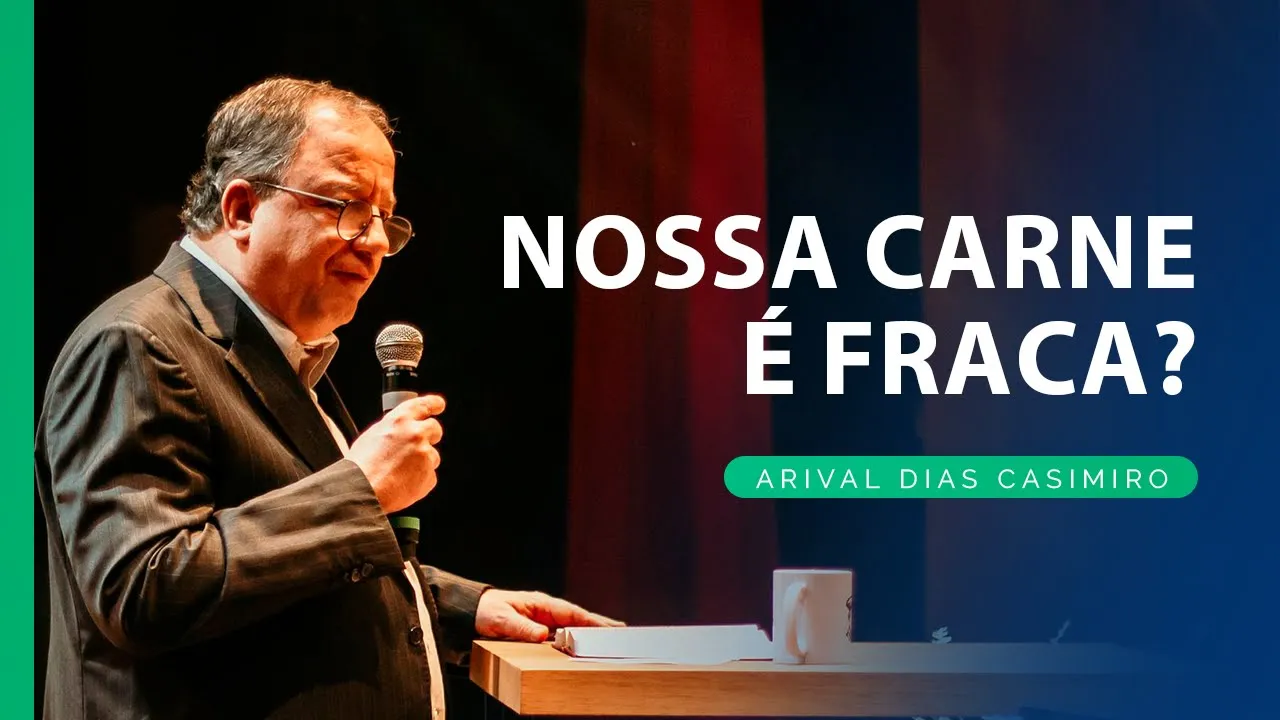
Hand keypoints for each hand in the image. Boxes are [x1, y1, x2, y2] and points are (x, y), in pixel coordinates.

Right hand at [346, 394, 444, 513]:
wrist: (361, 490)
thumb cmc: (361, 465)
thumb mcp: (373, 435)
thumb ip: (393, 430)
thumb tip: (400, 431)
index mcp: (400, 420)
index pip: (424, 405)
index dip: (434, 403)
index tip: (439, 405)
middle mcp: (415, 434)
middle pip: (435, 429)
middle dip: (431, 436)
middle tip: (419, 446)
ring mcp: (425, 455)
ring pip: (432, 456)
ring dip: (421, 463)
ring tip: (399, 473)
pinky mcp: (428, 475)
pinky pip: (428, 476)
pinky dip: (419, 481)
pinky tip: (402, 484)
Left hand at [475, 589, 623, 641]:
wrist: (471, 611)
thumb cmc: (487, 611)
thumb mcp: (502, 619)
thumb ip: (522, 628)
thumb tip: (543, 635)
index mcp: (541, 604)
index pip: (572, 613)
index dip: (591, 620)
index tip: (609, 627)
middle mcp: (545, 611)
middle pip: (577, 619)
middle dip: (598, 625)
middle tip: (621, 631)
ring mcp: (543, 620)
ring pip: (571, 626)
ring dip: (589, 632)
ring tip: (609, 639)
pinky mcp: (538, 629)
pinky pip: (560, 634)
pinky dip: (574, 639)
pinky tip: (582, 646)